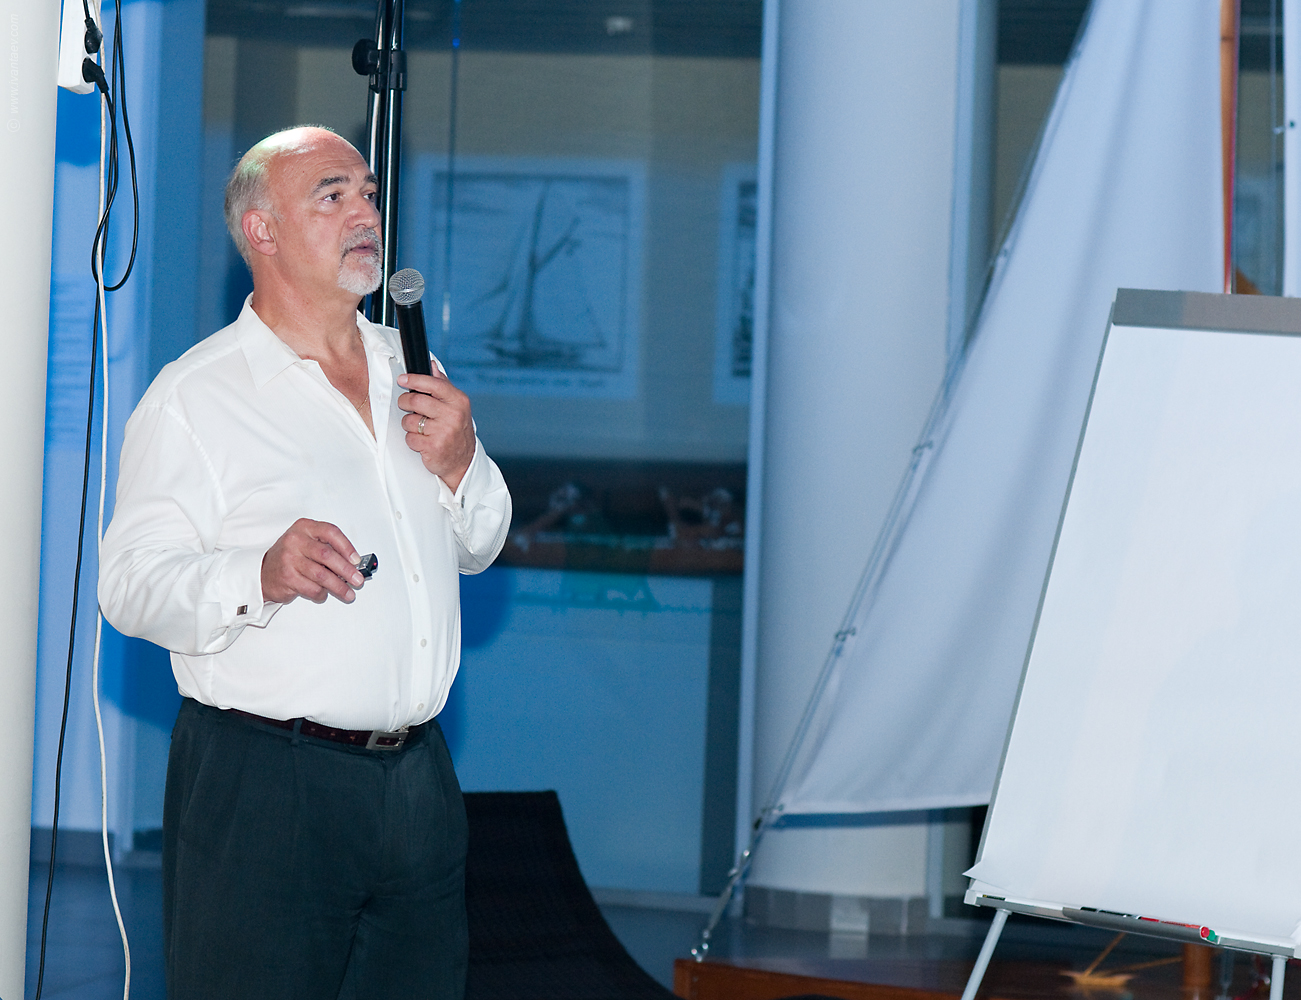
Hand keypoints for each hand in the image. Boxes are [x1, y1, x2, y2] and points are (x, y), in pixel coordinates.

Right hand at [261, 518, 364, 604]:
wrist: (263, 572)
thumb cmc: (291, 557)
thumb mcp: (307, 543)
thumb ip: (327, 548)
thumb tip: (353, 564)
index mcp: (304, 527)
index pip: (330, 532)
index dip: (347, 546)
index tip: (356, 560)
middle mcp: (295, 540)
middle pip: (327, 555)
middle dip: (347, 570)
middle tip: (358, 580)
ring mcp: (289, 559)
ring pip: (322, 575)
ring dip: (339, 587)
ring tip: (348, 593)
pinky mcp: (287, 577)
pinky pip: (312, 588)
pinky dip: (322, 594)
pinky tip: (324, 594)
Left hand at [397, 371, 475, 490]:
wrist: (464, 461)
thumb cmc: (456, 430)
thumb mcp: (455, 405)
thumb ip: (442, 384)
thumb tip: (431, 365)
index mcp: (459, 401)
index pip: (433, 384)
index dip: (414, 379)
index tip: (402, 379)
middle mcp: (453, 415)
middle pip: (416, 400)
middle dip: (405, 402)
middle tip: (406, 405)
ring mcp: (444, 432)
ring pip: (410, 420)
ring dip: (409, 424)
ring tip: (420, 428)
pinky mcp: (433, 447)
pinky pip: (410, 438)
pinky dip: (412, 440)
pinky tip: (422, 441)